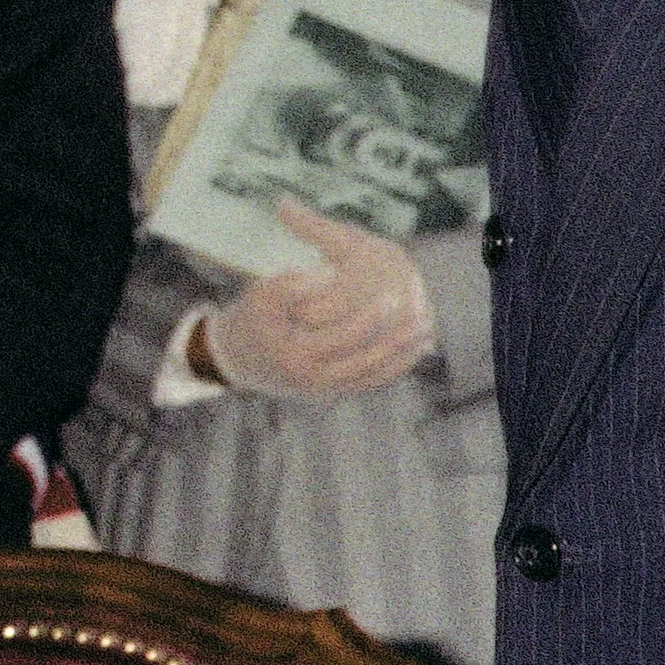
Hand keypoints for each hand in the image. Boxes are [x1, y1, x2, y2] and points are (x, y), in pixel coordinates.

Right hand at [199, 202, 435, 400]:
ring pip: (373, 376)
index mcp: (294, 356)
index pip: (342, 337)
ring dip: (402, 355)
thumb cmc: (251, 319)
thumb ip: (294, 282)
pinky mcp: (333, 393)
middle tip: (421, 314)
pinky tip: (411, 348)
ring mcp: (325, 391)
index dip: (369, 316)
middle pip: (365, 362)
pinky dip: (393, 367)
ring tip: (426, 330)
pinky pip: (370, 383)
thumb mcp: (261, 294)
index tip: (392, 294)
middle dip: (395, 339)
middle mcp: (313, 381)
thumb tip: (332, 271)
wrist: (237, 359)